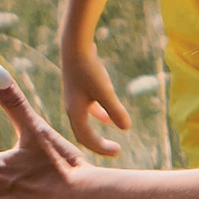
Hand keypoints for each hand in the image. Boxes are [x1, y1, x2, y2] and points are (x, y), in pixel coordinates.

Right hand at [61, 42, 131, 160]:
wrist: (75, 46)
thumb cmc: (89, 69)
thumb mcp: (105, 91)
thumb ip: (115, 110)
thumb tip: (126, 128)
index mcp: (75, 112)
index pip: (86, 138)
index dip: (101, 148)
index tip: (118, 152)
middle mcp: (72, 108)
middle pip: (83, 133)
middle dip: (98, 144)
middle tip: (114, 151)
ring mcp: (74, 99)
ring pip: (85, 122)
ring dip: (96, 131)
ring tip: (109, 141)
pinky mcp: (79, 89)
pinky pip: (87, 109)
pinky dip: (97, 115)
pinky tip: (108, 117)